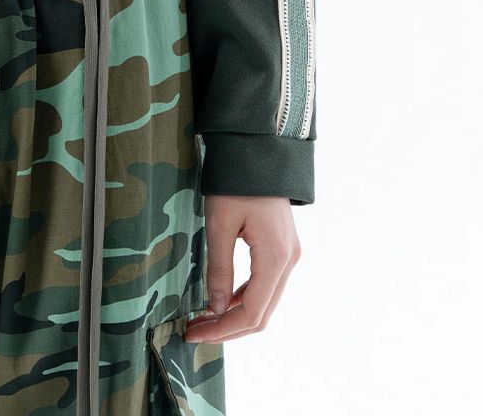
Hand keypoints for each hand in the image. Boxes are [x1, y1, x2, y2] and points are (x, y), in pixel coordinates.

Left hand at [182, 193, 301, 343]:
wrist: (257, 149)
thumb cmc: (236, 181)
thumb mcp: (219, 223)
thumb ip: (218, 268)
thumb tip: (214, 309)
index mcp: (276, 257)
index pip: (251, 313)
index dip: (222, 329)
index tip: (193, 333)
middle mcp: (289, 261)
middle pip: (261, 314)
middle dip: (227, 328)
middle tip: (194, 331)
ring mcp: (289, 256)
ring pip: (265, 302)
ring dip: (234, 315)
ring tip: (202, 318)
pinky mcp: (283, 249)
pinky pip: (265, 285)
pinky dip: (243, 298)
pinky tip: (219, 300)